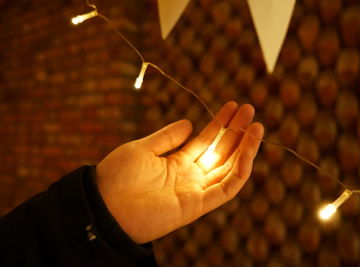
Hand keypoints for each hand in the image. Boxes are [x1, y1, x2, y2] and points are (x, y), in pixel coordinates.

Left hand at [96, 101, 263, 243]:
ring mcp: (195, 191)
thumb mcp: (143, 148)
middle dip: (237, 131)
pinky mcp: (197, 205)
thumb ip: (167, 137)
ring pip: (229, 169)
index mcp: (177, 163)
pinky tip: (248, 151)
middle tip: (250, 110)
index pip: (206, 141)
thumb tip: (189, 124)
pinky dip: (240, 171)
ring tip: (256, 126)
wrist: (103, 204)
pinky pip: (226, 189)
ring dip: (245, 149)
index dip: (220, 124)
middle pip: (222, 152)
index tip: (233, 105)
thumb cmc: (117, 176)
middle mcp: (190, 177)